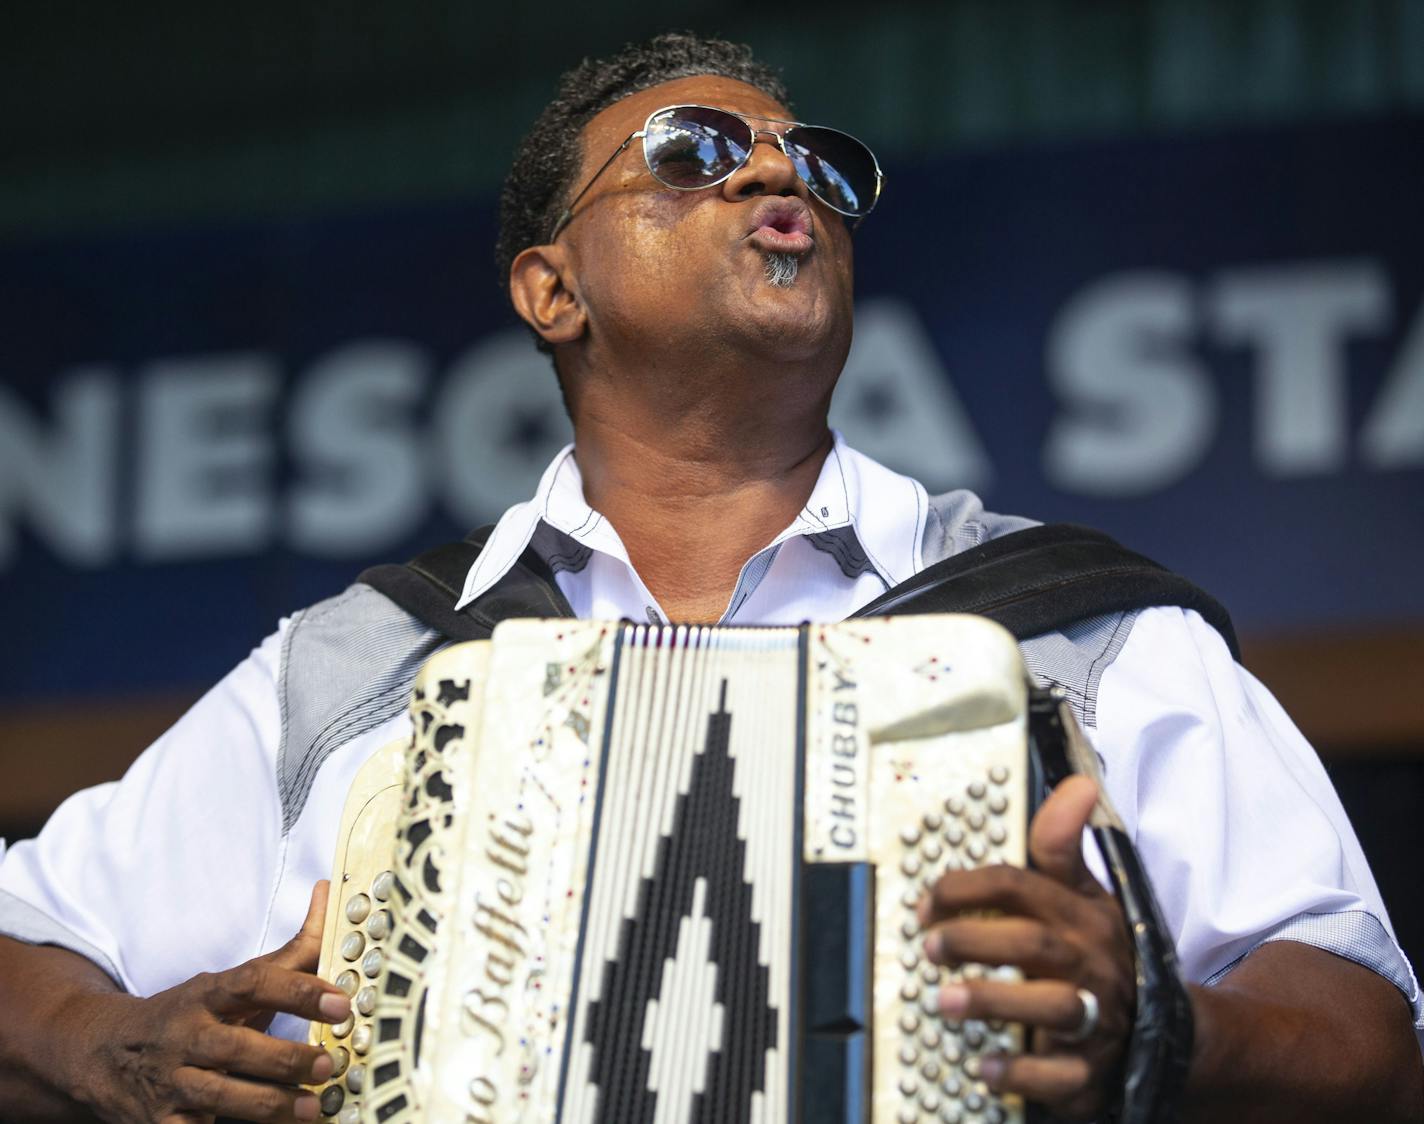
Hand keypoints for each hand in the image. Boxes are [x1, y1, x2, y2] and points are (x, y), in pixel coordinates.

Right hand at [75, 881, 349, 1123]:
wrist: (98, 1052)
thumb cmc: (186, 1014)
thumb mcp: (228, 983)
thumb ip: (288, 954)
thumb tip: (330, 894)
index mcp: (207, 994)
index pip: (253, 983)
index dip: (298, 991)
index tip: (340, 1002)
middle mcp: (186, 1035)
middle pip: (237, 1047)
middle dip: (286, 1058)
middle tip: (329, 1064)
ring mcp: (170, 1080)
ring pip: (220, 1095)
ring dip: (270, 1104)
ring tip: (312, 1108)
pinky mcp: (159, 1121)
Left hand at [916, 776, 1134, 1120]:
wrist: (1166, 1031)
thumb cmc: (1103, 954)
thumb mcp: (1087, 896)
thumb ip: (1062, 844)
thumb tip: (1077, 782)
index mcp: (1079, 916)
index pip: (1023, 884)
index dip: (968, 886)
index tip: (927, 900)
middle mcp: (1087, 963)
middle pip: (1034, 942)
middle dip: (977, 939)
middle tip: (930, 943)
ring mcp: (1092, 1018)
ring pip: (1050, 1007)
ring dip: (994, 1001)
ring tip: (946, 1000)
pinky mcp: (1090, 1072)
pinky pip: (1061, 1077)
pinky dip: (1022, 1074)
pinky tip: (984, 1067)